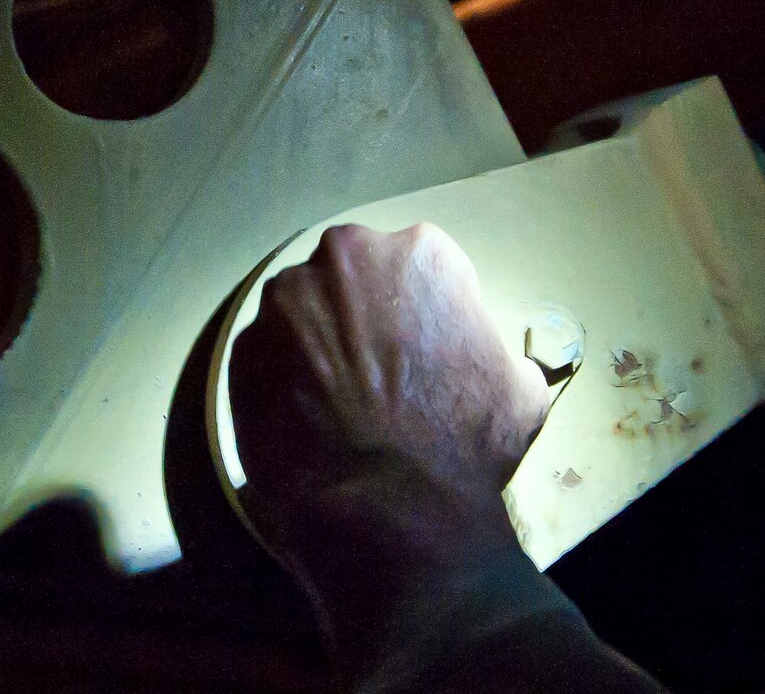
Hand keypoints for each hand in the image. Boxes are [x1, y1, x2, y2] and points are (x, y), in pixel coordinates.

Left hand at [229, 224, 552, 660]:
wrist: (389, 512)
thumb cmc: (465, 446)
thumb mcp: (520, 390)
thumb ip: (499, 355)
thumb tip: (497, 365)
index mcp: (420, 253)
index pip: (424, 269)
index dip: (428, 313)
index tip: (427, 353)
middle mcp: (345, 259)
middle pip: (355, 277)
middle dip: (364, 315)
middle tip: (379, 373)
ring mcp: (285, 303)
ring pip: (304, 312)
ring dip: (317, 344)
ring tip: (338, 403)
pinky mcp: (243, 351)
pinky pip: (266, 357)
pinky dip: (281, 381)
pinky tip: (305, 423)